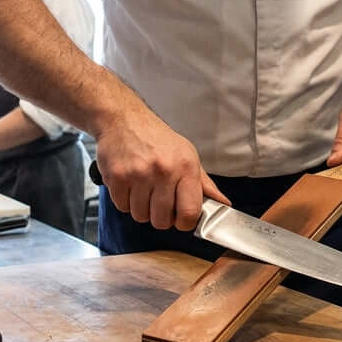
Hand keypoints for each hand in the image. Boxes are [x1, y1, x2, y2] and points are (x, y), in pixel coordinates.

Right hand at [95, 108, 228, 231]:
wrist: (124, 119)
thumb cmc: (157, 138)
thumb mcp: (187, 155)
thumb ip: (204, 184)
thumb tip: (223, 204)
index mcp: (186, 167)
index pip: (189, 213)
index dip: (184, 222)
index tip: (180, 218)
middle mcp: (163, 171)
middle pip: (162, 220)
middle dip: (160, 216)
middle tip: (158, 200)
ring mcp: (139, 174)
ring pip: (140, 216)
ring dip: (141, 208)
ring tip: (142, 189)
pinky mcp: (117, 177)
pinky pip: (122, 207)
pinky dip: (125, 201)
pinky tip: (129, 184)